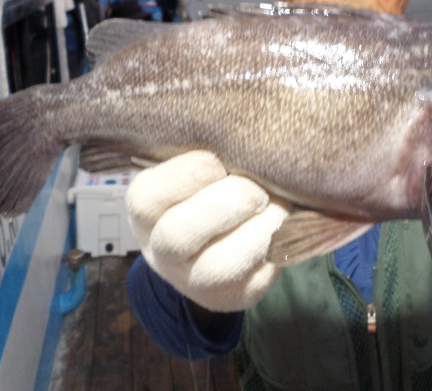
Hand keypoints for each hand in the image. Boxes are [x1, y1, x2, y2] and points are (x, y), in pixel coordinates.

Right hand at [127, 150, 290, 311]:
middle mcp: (160, 250)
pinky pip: (254, 282)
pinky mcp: (231, 298)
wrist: (213, 241)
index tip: (219, 159)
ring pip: (220, 267)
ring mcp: (193, 280)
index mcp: (146, 209)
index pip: (149, 197)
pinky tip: (286, 227)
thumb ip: (211, 150)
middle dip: (228, 204)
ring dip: (258, 232)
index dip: (190, 174)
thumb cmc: (206, 187)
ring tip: (280, 206)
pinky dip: (277, 251)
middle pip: (179, 236)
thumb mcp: (193, 163)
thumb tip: (250, 134)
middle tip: (257, 188)